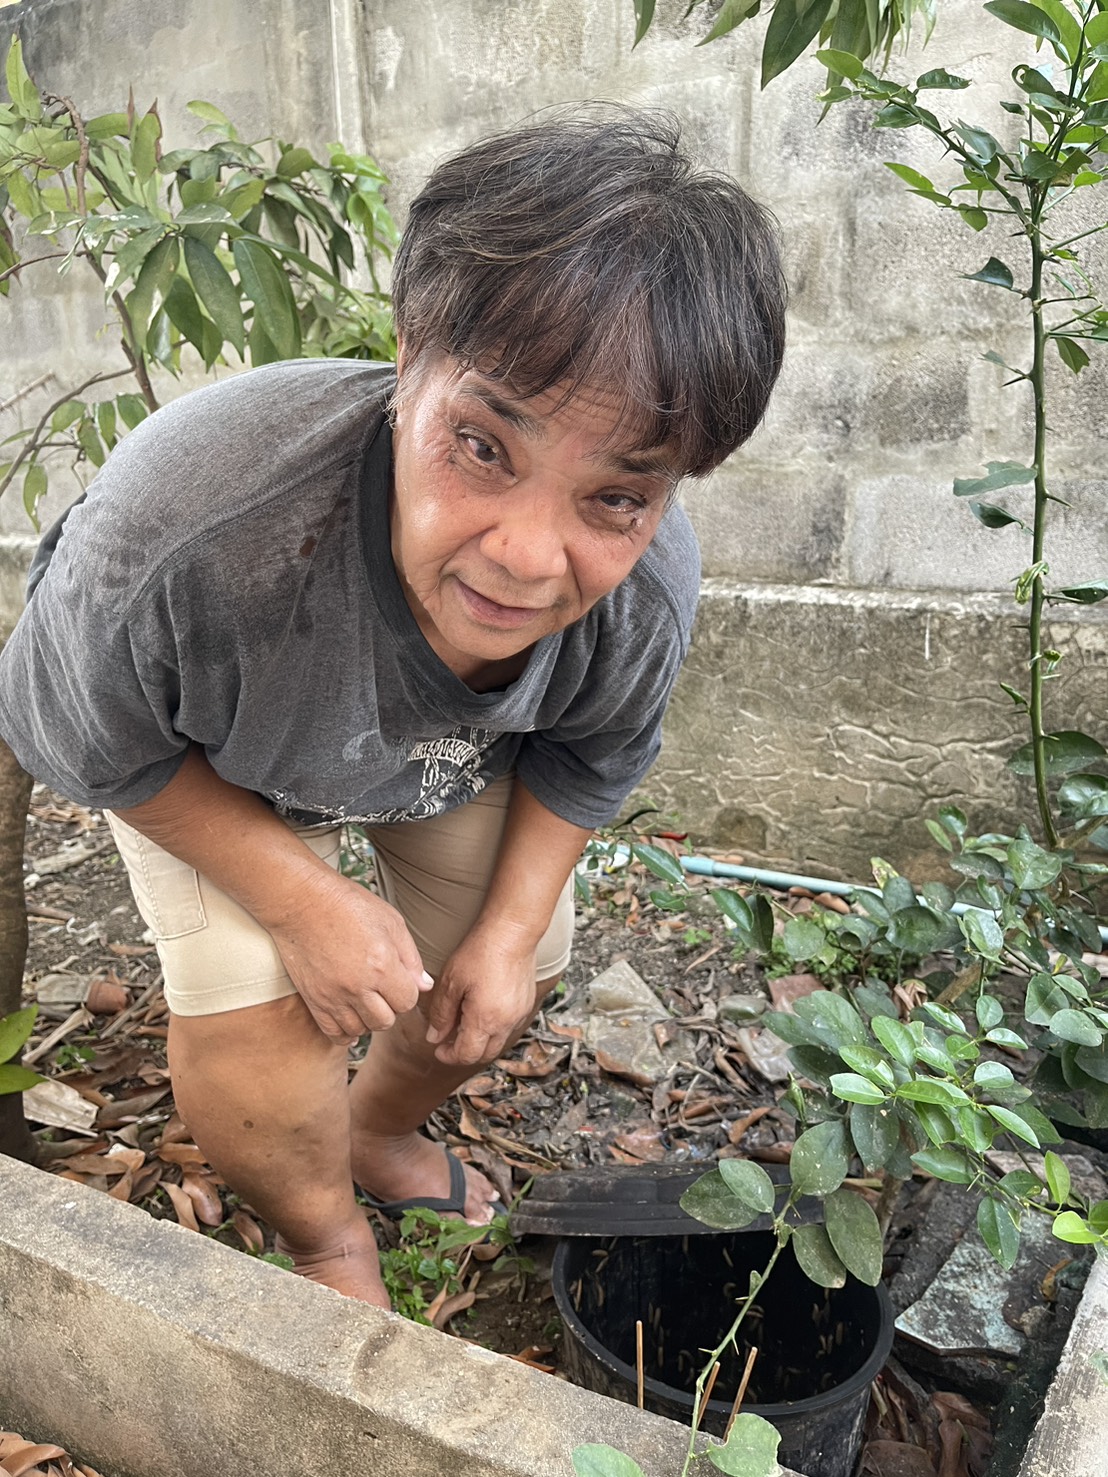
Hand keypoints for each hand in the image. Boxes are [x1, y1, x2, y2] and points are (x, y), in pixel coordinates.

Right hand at [268, 870, 432, 1041]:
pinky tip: (350, 1018)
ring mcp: (333, 996)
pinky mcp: (314, 1000)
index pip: (407, 1002)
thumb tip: (425, 985)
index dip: (407, 992)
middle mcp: (358, 986)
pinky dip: (345, 1032)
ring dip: (368, 1019)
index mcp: (382, 965)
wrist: (302, 902)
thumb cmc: (348, 905)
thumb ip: (411, 958)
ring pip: (361, 1029)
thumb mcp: (391, 922)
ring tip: (366, 1000)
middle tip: (383, 990)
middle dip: (390, 1007)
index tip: (399, 980)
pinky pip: (334, 1033)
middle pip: (386, 1021)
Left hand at [425, 923, 538, 1066]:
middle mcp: (506, 1023)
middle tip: (448, 1041)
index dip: (449, 1056)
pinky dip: (495, 1028)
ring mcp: (520, 1014)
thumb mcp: (451, 982)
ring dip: (481, 1041)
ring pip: (499, 1042)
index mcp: (485, 1020)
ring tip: (464, 1024)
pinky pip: (510, 1027)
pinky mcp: (528, 1003)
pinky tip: (483, 1011)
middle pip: (484, 1054)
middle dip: (464, 1052)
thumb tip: (434, 1037)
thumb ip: (441, 1014)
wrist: (513, 932)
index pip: (466, 1055)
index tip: (438, 1048)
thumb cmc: (480, 953)